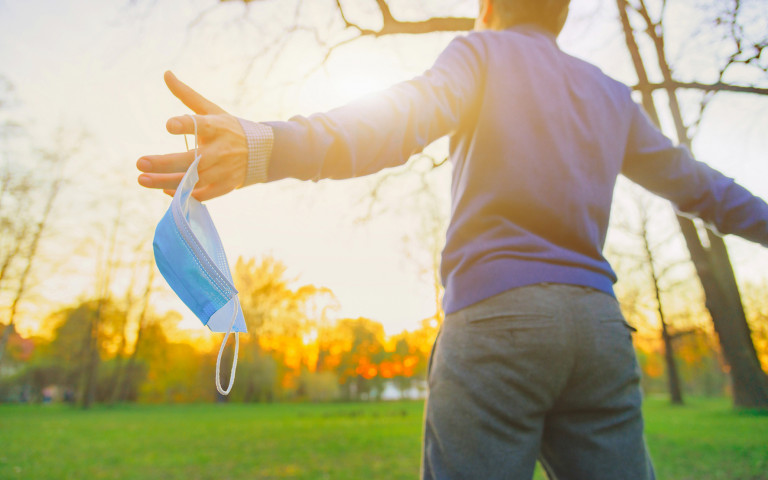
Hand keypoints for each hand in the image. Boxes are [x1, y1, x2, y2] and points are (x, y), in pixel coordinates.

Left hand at [137, 71, 247, 201]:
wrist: (262, 153)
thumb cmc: (229, 128)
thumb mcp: (211, 109)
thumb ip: (187, 94)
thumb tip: (166, 73)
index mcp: (216, 127)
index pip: (200, 125)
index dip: (185, 125)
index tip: (168, 125)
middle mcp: (220, 150)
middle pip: (191, 160)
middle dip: (164, 163)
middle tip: (140, 162)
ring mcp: (223, 171)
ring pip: (193, 180)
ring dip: (166, 181)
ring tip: (142, 179)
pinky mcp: (225, 186)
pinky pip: (202, 195)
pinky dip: (183, 194)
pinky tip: (164, 191)